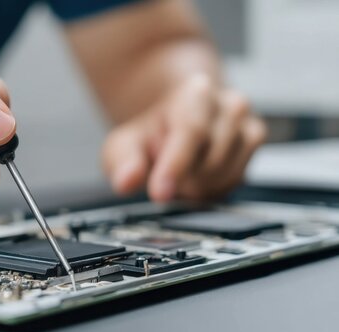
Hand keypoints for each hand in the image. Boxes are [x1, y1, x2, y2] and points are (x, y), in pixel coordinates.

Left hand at [103, 74, 266, 201]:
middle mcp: (229, 104)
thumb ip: (124, 162)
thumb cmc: (151, 133)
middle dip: (184, 178)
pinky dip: (213, 188)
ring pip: (227, 173)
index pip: (192, 130)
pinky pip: (236, 181)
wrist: (175, 119)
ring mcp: (247, 123)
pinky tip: (196, 178)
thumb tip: (126, 181)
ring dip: (198, 186)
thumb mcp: (125, 144)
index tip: (159, 192)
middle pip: (211, 158)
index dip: (176, 165)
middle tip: (162, 176)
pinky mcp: (254, 144)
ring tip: (179, 172)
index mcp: (195, 93)